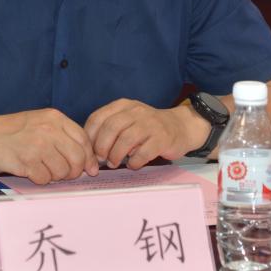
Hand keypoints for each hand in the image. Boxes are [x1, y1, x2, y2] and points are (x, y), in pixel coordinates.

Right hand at [0, 109, 97, 184]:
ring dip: (56, 176)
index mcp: (55, 117)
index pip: (83, 139)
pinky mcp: (28, 161)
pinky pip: (46, 179)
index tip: (90, 168)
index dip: (89, 157)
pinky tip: (32, 172)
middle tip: (67, 175)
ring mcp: (38, 145)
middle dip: (75, 171)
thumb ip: (62, 134)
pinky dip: (41, 180)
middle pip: (77, 157)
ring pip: (63, 171)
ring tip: (44, 170)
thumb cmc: (12, 131)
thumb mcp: (40, 121)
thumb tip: (87, 159)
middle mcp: (49, 129)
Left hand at [84, 100, 206, 168]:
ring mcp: (150, 124)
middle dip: (102, 147)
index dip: (90, 137)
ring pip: (126, 139)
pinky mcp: (162, 138)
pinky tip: (133, 165)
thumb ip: (109, 129)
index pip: (98, 117)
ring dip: (116, 155)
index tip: (90, 151)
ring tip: (115, 163)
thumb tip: (90, 150)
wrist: (180, 127)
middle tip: (101, 159)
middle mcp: (136, 111)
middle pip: (111, 127)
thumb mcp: (127, 120)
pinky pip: (144, 152)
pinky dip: (134, 162)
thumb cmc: (147, 127)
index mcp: (123, 105)